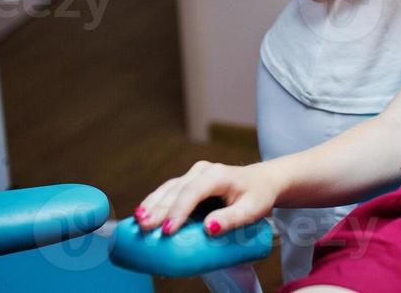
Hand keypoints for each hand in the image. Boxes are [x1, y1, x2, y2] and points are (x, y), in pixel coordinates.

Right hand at [133, 160, 279, 237]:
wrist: (262, 181)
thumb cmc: (258, 195)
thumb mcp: (252, 209)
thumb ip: (232, 219)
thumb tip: (208, 228)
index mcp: (217, 175)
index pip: (193, 191)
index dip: (179, 210)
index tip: (168, 229)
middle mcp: (202, 171)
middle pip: (176, 190)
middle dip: (158, 208)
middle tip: (144, 226)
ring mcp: (194, 175)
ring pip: (168, 188)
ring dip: (152, 204)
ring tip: (138, 220)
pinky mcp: (189, 182)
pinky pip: (169, 191)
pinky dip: (155, 202)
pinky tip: (143, 213)